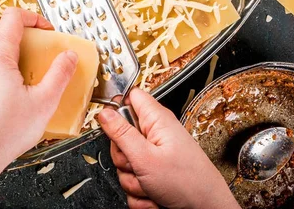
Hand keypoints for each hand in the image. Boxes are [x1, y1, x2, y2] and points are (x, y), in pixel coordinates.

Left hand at [0, 8, 78, 208]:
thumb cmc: (5, 133)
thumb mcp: (44, 102)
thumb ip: (60, 74)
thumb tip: (69, 55)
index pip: (12, 17)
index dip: (34, 17)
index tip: (49, 31)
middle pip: (8, 38)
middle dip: (33, 46)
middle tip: (49, 62)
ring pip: (2, 58)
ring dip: (23, 64)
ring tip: (38, 85)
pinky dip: (12, 77)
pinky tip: (23, 100)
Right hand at [98, 88, 239, 208]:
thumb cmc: (188, 183)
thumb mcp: (146, 157)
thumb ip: (122, 133)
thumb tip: (104, 113)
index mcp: (156, 121)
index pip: (130, 98)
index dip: (116, 108)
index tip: (111, 125)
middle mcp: (156, 135)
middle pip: (121, 136)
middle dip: (123, 157)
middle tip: (137, 165)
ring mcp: (154, 156)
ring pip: (125, 164)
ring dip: (133, 180)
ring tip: (151, 184)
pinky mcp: (153, 174)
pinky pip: (133, 181)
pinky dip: (140, 193)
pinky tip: (154, 194)